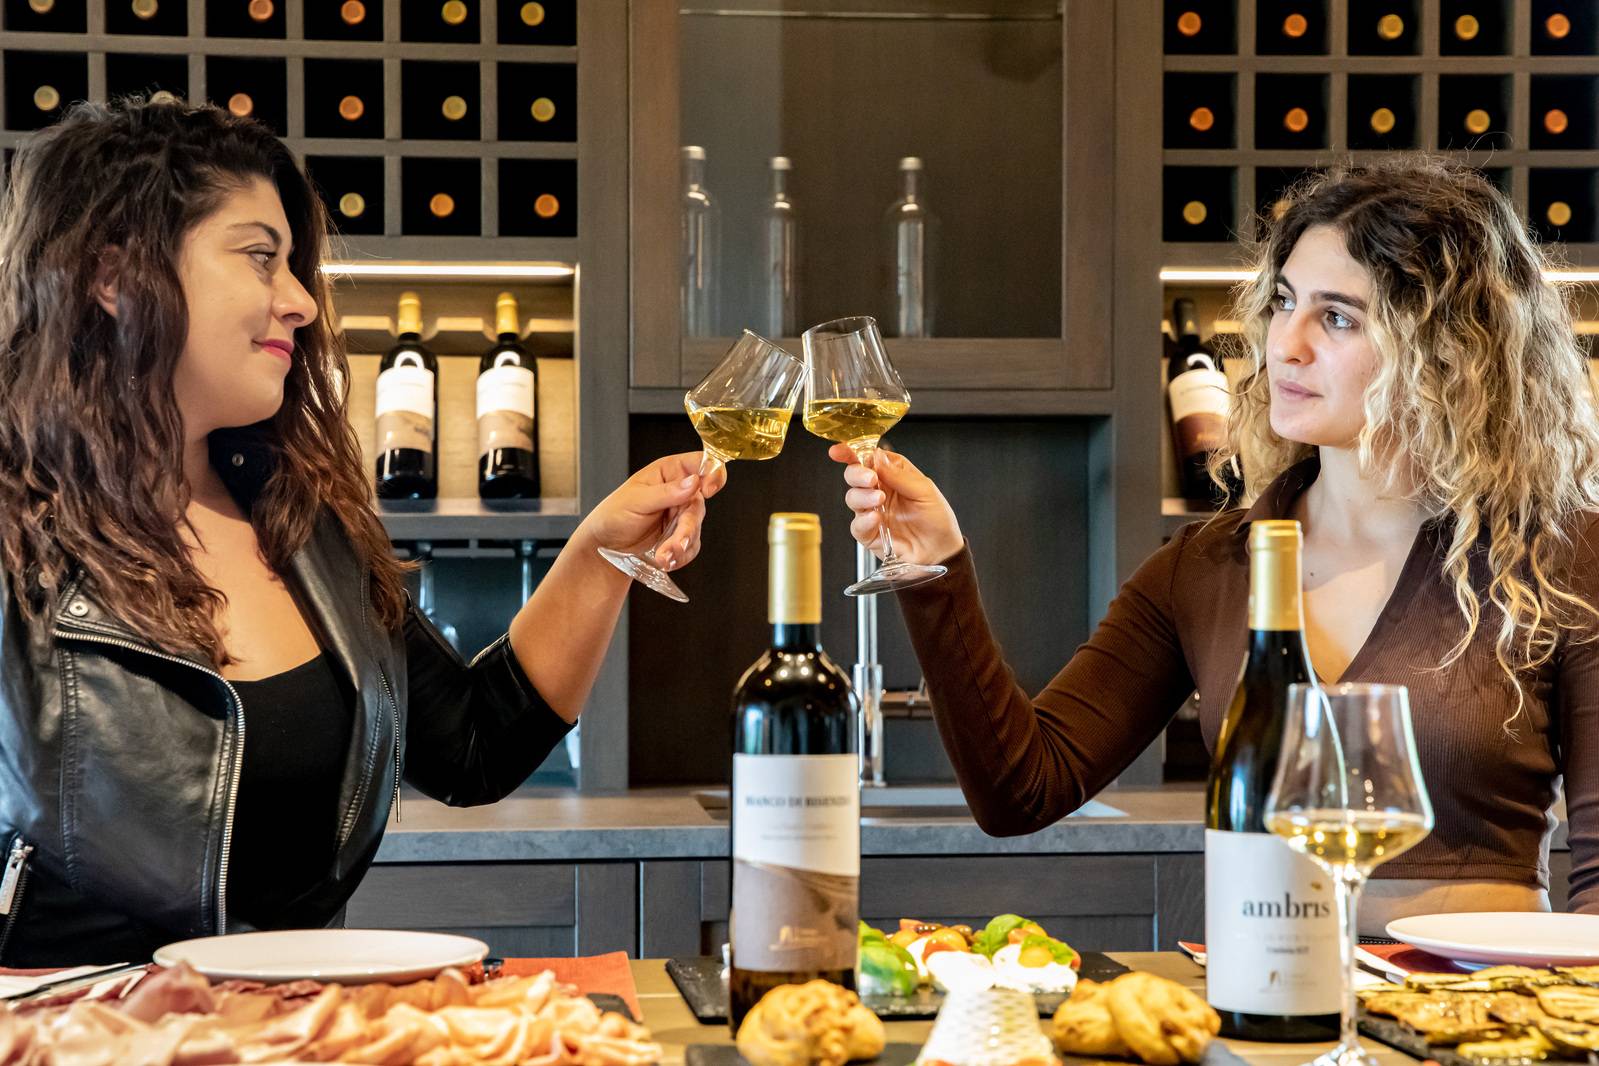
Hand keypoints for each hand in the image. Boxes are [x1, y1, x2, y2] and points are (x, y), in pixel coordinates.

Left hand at [579, 452, 727, 569]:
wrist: (605, 546)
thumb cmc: (613, 514)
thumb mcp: (636, 500)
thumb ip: (666, 492)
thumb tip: (694, 482)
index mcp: (669, 472)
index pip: (701, 463)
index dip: (712, 473)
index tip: (707, 490)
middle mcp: (680, 491)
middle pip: (700, 504)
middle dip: (688, 528)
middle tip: (676, 543)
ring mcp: (682, 514)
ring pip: (696, 529)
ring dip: (681, 546)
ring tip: (663, 558)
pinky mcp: (681, 536)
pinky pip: (691, 547)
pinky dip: (680, 556)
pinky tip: (665, 560)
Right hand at [828, 444, 963, 565]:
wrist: (941, 551)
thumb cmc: (937, 519)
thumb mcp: (925, 490)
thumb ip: (899, 475)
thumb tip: (877, 458)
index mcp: (893, 475)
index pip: (868, 458)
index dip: (852, 452)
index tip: (840, 451)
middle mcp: (879, 491)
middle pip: (855, 475)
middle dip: (857, 474)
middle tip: (871, 478)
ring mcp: (872, 512)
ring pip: (852, 497)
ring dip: (862, 496)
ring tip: (879, 499)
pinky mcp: (870, 533)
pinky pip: (857, 524)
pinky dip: (863, 520)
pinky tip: (875, 518)